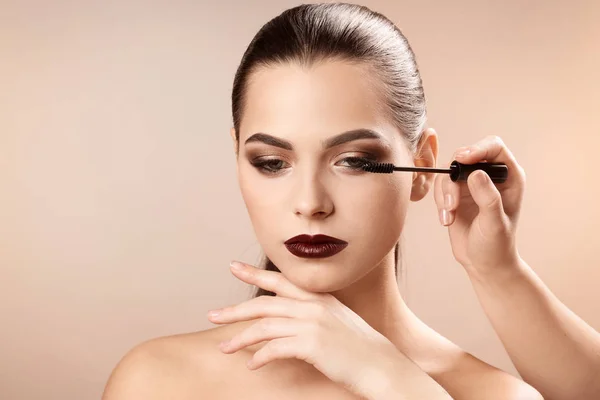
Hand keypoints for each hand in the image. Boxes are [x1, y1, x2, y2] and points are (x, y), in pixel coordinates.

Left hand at [206, 261, 405, 398]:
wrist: (383, 366)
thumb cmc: (361, 348)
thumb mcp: (339, 321)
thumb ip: (315, 314)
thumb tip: (289, 320)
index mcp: (319, 297)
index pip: (280, 280)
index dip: (254, 273)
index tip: (233, 267)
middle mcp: (313, 306)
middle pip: (264, 303)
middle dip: (234, 310)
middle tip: (212, 316)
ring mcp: (312, 323)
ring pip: (264, 326)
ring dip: (240, 338)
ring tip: (224, 348)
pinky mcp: (311, 344)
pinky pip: (274, 349)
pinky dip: (259, 357)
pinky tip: (252, 365)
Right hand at [433, 135, 526, 272]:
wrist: (483, 264)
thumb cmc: (496, 245)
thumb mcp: (494, 222)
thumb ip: (488, 197)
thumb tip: (475, 173)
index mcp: (509, 177)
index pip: (494, 147)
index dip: (478, 148)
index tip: (462, 159)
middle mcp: (490, 177)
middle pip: (465, 156)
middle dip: (454, 177)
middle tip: (452, 199)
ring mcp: (471, 186)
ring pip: (449, 172)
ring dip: (445, 193)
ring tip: (449, 214)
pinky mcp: (456, 195)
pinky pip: (441, 188)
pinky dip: (440, 203)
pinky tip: (447, 220)